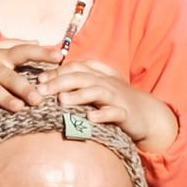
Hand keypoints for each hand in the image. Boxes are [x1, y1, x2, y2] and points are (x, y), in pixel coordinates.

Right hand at [0, 40, 41, 118]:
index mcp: (0, 56)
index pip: (24, 52)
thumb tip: (38, 40)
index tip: (60, 56)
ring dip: (5, 98)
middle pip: (10, 76)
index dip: (41, 53)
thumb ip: (15, 44)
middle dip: (25, 87)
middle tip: (40, 98)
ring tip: (18, 108)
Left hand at [34, 61, 177, 155]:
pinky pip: (114, 113)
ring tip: (62, 100)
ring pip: (96, 92)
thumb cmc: (117, 100)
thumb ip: (79, 81)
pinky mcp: (125, 113)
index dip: (57, 71)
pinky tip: (90, 119)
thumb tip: (50, 81)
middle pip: (81, 77)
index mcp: (98, 75)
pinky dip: (102, 115)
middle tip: (41, 90)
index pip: (75, 67)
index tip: (38, 79)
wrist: (147, 114)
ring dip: (79, 95)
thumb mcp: (99, 86)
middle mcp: (106, 83)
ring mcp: (116, 97)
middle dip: (59, 82)